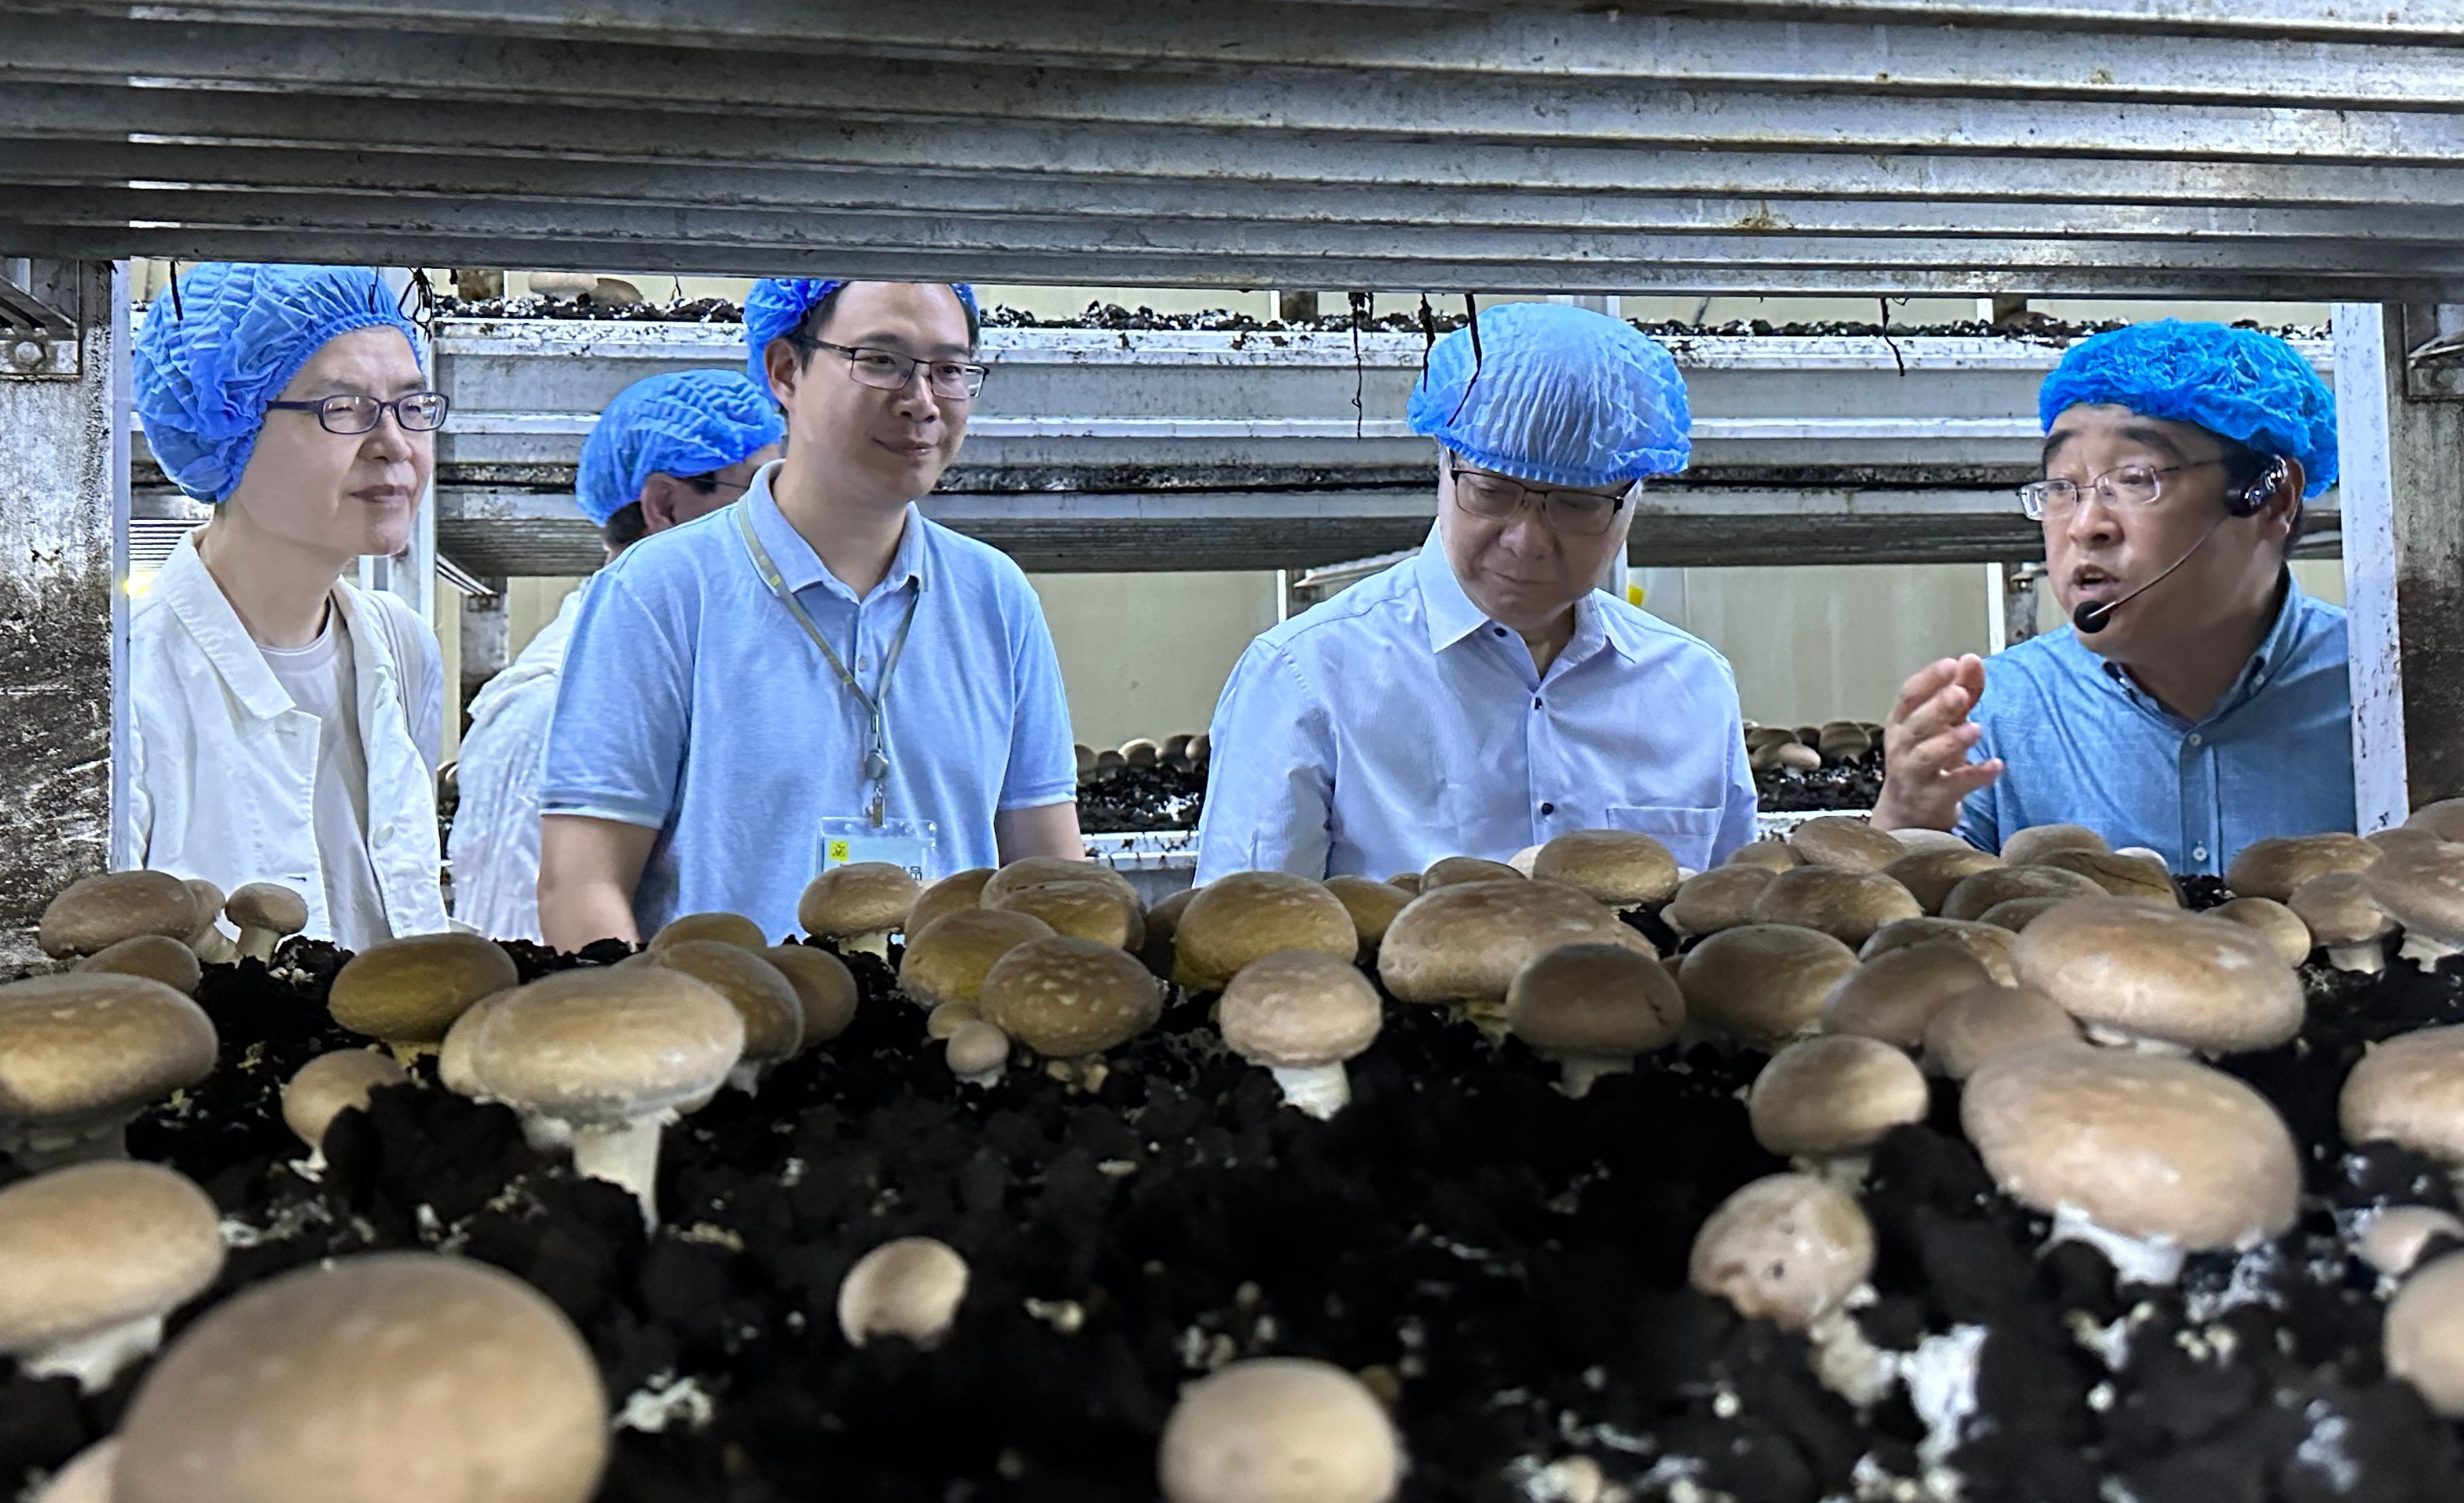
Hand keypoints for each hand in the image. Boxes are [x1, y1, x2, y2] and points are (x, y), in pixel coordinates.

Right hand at [1871, 655, 2003, 831]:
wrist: (1909, 814)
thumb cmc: (1926, 759)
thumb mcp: (1940, 723)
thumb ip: (1960, 690)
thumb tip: (1971, 660)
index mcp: (1902, 723)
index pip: (1909, 696)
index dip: (1929, 680)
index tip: (1951, 664)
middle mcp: (1903, 747)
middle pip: (1916, 724)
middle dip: (1938, 707)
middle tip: (1960, 693)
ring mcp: (1915, 774)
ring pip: (1927, 756)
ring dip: (1951, 741)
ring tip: (1976, 729)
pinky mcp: (1933, 798)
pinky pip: (1954, 786)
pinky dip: (1976, 775)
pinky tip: (1996, 766)